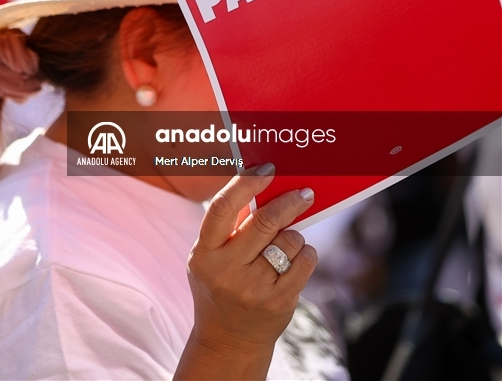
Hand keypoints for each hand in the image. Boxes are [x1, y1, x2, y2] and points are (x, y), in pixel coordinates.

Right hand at [175, 165, 316, 379]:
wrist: (228, 339)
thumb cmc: (219, 284)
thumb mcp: (210, 257)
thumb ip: (228, 226)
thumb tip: (258, 187)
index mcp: (204, 253)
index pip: (221, 208)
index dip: (244, 184)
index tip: (266, 169)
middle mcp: (226, 270)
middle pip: (265, 222)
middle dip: (289, 202)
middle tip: (304, 193)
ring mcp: (254, 288)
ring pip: (290, 241)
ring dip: (294, 236)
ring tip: (285, 244)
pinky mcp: (279, 301)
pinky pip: (305, 262)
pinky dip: (305, 254)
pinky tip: (296, 258)